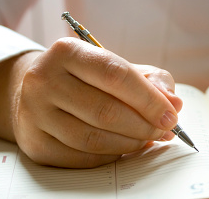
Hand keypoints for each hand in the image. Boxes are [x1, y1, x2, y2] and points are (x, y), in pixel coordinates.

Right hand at [12, 38, 181, 167]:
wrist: (41, 90)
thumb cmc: (89, 78)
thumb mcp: (120, 67)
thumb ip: (153, 80)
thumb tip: (173, 103)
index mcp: (68, 51)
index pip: (115, 75)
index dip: (149, 99)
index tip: (171, 115)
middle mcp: (44, 79)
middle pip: (105, 110)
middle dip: (144, 125)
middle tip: (164, 131)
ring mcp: (35, 113)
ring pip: (93, 138)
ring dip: (130, 143)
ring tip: (147, 139)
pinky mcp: (35, 144)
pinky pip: (82, 158)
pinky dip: (111, 156)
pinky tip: (124, 147)